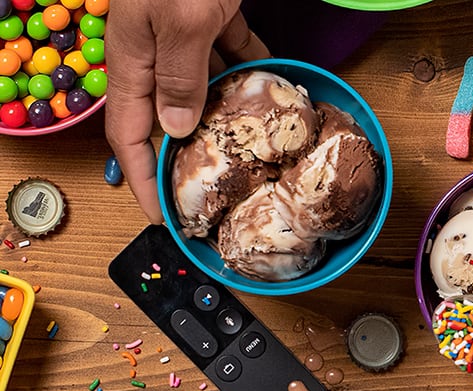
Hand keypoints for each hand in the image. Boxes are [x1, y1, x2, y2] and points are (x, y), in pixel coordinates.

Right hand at [106, 1, 267, 221]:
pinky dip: (252, 71)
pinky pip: (232, 52)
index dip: (142, 181)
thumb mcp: (181, 20)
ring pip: (206, 87)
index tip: (162, 219)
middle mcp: (154, 51)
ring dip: (230, 115)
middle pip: (170, 117)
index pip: (128, 135)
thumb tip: (177, 128)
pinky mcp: (212, 11)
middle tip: (219, 194)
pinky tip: (274, 88)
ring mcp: (182, 32)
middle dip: (191, 156)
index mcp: (134, 59)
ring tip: (256, 149)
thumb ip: (180, 73)